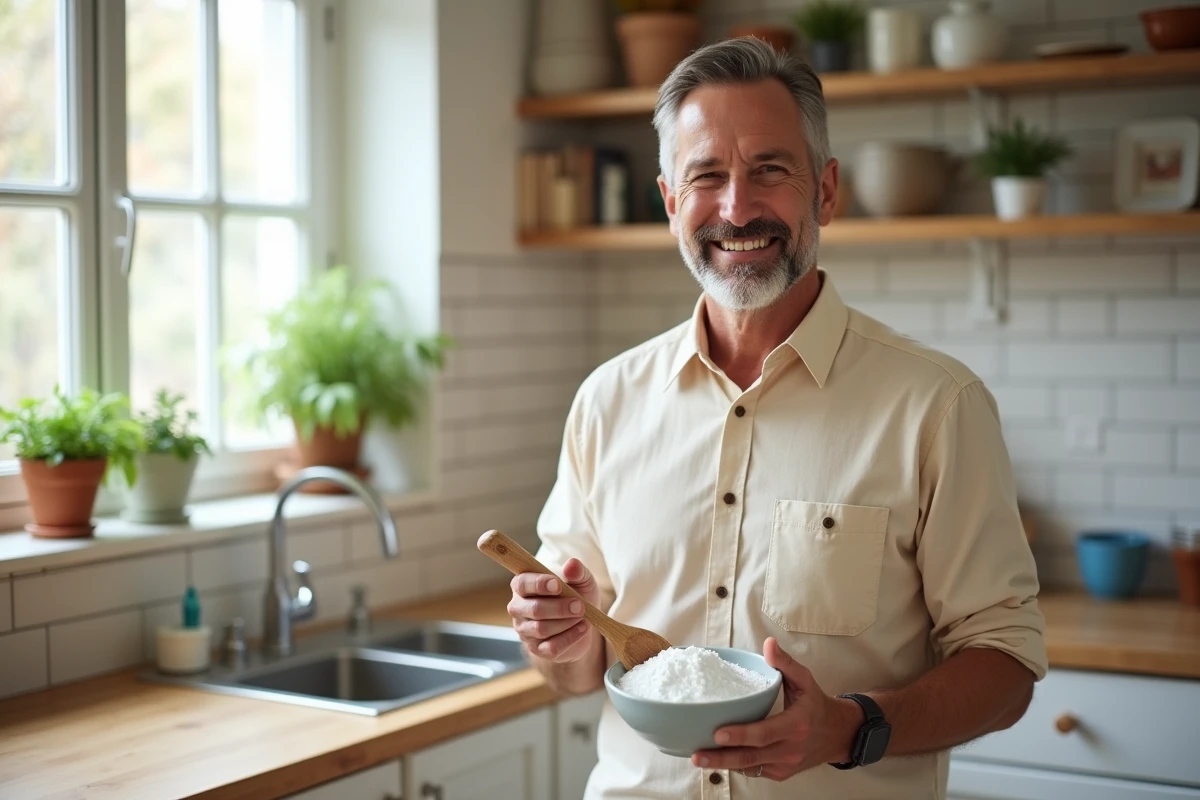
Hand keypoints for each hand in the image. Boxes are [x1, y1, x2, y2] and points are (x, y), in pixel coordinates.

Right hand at [506, 558, 599, 662]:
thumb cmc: (577, 596)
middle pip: (534, 609)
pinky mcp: (536, 648)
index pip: (523, 584)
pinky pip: (551, 647)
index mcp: (523, 585)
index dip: (539, 584)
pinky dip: (570, 638)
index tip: (558, 585)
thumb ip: (577, 571)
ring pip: (542, 629)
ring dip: (566, 623)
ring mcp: (525, 630)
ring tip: (584, 617)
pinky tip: (583, 629)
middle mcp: (518, 608)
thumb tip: (571, 564)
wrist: (584, 624)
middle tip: (580, 606)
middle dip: (559, 608)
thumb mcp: (582, 581)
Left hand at [691, 638, 861, 780]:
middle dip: (722, 758)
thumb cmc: (816, 704)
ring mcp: (784, 764)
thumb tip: (768, 643)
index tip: (718, 734)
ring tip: (698, 758)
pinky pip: (754, 771)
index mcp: (795, 725)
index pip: (764, 733)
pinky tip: (717, 759)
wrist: (837, 735)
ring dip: (723, 765)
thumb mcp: (805, 680)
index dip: (741, 735)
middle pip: (751, 757)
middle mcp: (789, 749)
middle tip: (697, 755)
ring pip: (750, 767)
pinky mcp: (780, 773)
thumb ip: (785, 663)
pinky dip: (736, 766)